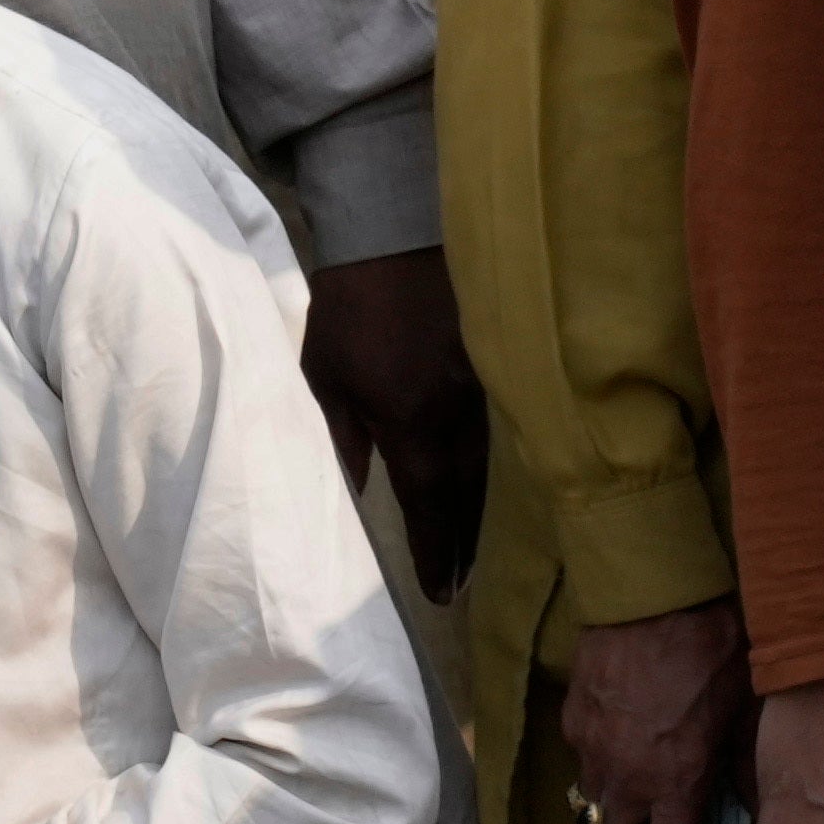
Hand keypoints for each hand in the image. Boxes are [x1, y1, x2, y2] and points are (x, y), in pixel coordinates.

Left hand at [302, 247, 489, 602]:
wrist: (395, 231)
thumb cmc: (348, 307)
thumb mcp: (326, 376)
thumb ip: (345, 433)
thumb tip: (362, 481)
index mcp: (412, 424)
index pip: (430, 504)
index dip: (436, 552)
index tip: (439, 592)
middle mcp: (456, 415)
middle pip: (467, 495)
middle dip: (463, 545)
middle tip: (460, 586)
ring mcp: (481, 389)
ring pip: (487, 466)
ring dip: (480, 512)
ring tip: (474, 550)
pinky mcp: (492, 363)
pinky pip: (496, 430)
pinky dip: (491, 467)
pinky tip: (486, 484)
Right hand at [553, 596, 751, 823]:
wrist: (653, 590)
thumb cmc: (714, 647)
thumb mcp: (749, 711)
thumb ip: (748, 767)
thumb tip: (754, 806)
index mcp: (675, 785)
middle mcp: (626, 779)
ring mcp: (591, 750)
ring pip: (591, 812)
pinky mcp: (572, 718)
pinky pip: (582, 763)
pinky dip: (598, 775)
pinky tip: (620, 757)